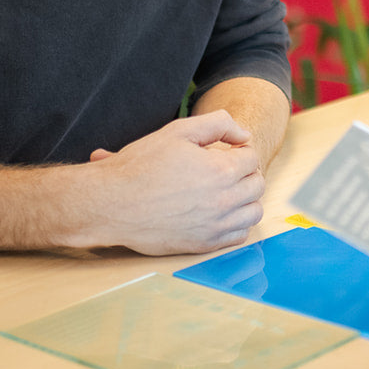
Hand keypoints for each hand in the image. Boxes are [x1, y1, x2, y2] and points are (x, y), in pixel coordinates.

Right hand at [83, 110, 264, 254]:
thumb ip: (218, 124)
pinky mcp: (204, 244)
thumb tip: (244, 135)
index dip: (239, 150)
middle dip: (245, 172)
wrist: (112, 204)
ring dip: (246, 198)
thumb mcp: (179, 131)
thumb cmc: (141, 165)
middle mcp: (223, 201)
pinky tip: (221, 212)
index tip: (225, 151)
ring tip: (227, 190)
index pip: (252, 158)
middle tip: (226, 168)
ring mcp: (215, 226)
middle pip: (257, 184)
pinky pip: (239, 235)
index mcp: (221, 171)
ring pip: (254, 212)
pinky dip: (237, 223)